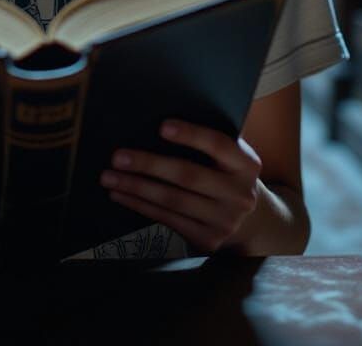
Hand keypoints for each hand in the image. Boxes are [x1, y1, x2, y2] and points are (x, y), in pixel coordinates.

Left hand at [99, 119, 262, 253]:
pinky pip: (168, 219)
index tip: (162, 127)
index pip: (219, 145)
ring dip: (136, 188)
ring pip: (172, 200)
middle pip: (188, 176)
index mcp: (247, 164)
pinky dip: (140, 206)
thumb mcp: (230, 157)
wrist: (252, 221)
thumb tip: (159, 122)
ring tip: (110, 177)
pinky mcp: (209, 240)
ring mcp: (225, 220)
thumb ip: (208, 143)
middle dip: (149, 165)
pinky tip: (121, 195)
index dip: (191, 135)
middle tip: (118, 156)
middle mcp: (240, 194)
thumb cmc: (227, 175)